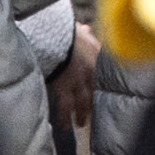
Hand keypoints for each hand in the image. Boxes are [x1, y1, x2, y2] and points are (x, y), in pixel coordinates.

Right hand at [48, 22, 98, 149]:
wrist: (54, 36)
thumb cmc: (62, 29)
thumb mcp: (76, 28)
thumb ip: (83, 32)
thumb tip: (86, 28)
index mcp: (94, 52)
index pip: (100, 69)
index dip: (98, 79)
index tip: (99, 87)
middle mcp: (90, 69)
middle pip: (93, 88)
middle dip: (93, 100)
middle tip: (94, 112)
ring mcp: (78, 80)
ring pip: (82, 100)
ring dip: (82, 113)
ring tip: (81, 124)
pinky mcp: (65, 88)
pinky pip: (65, 106)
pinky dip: (64, 117)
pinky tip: (64, 126)